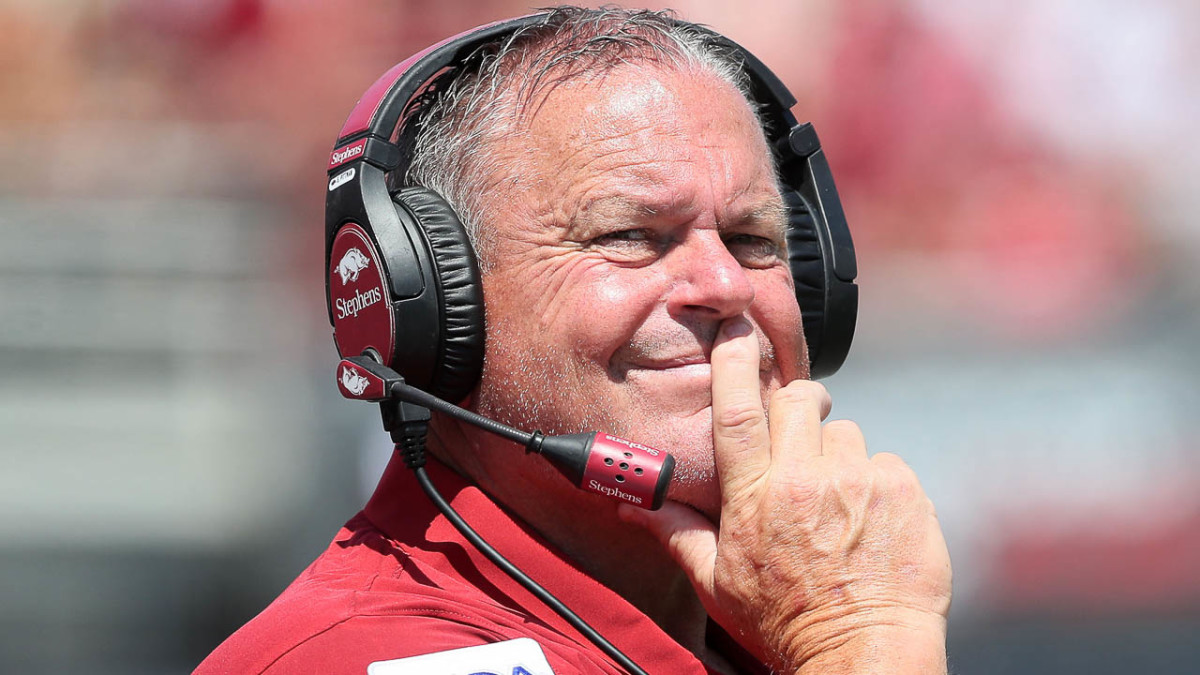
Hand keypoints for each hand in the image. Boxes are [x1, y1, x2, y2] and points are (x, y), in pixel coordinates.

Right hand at [620, 318, 951, 672]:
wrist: (864, 653)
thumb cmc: (786, 622)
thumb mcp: (716, 583)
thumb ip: (677, 533)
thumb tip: (631, 508)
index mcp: (754, 497)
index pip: (738, 410)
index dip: (734, 363)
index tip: (736, 332)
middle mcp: (805, 480)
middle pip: (796, 400)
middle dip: (795, 405)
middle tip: (796, 437)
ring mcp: (858, 483)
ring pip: (845, 431)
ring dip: (837, 455)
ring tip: (836, 503)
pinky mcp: (903, 492)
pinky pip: (885, 460)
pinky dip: (876, 482)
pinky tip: (868, 520)